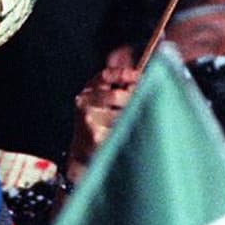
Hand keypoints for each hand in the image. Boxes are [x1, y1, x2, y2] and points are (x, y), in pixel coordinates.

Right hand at [66, 46, 137, 184]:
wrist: (82, 151)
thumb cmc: (99, 122)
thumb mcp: (105, 100)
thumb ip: (120, 86)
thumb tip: (141, 74)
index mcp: (89, 88)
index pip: (107, 74)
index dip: (124, 73)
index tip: (139, 76)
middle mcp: (84, 100)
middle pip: (118, 95)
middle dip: (133, 100)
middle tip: (141, 105)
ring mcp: (88, 118)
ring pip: (122, 115)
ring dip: (131, 120)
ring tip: (129, 125)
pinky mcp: (94, 135)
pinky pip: (121, 130)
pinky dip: (127, 134)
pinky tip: (123, 137)